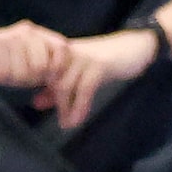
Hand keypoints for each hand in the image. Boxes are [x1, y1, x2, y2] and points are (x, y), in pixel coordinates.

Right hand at [0, 18, 68, 89]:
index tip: (49, 79)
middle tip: (17, 78)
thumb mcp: (27, 66)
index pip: (61, 47)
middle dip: (30, 79)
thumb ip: (45, 69)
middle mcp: (25, 31)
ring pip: (23, 71)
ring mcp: (9, 35)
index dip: (59, 66)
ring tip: (5, 73)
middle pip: (41, 64)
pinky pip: (6, 71)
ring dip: (13, 79)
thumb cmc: (2, 63)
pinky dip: (1, 77)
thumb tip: (60, 82)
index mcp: (37, 34)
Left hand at [35, 27, 156, 128]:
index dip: (40, 89)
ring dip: (66, 109)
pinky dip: (80, 107)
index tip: (40, 107)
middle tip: (62, 122)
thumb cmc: (104, 62)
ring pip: (65, 85)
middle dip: (56, 103)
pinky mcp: (99, 64)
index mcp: (60, 52)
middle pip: (52, 80)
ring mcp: (83, 57)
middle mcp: (69, 52)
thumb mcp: (79, 74)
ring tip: (69, 124)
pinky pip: (84, 89)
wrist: (134, 47)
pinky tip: (80, 118)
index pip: (40, 71)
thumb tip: (36, 102)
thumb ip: (57, 88)